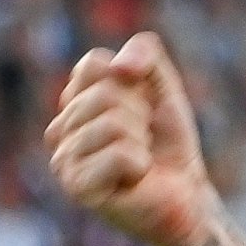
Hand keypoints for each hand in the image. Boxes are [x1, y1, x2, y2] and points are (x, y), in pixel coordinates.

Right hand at [46, 33, 219, 245]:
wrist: (186, 194)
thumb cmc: (167, 142)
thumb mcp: (161, 83)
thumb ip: (144, 51)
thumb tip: (118, 68)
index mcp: (70, 102)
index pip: (95, 64)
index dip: (133, 84)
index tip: (140, 110)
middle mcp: (58, 130)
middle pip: (106, 93)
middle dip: (139, 116)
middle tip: (143, 142)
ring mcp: (62, 160)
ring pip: (112, 123)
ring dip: (141, 142)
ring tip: (139, 161)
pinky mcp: (77, 187)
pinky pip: (119, 153)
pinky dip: (140, 163)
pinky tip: (134, 179)